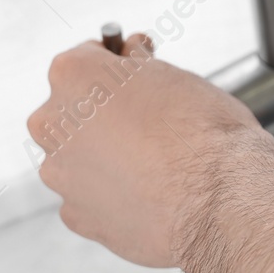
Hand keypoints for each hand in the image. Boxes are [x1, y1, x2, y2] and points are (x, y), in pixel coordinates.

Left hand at [26, 34, 263, 267]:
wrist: (218, 202)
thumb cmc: (203, 136)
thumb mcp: (178, 76)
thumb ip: (141, 65)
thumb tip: (133, 59)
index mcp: (73, 76)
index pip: (87, 57)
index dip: (117, 63)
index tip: (135, 72)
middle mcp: (55, 123)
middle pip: (75, 109)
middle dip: (106, 112)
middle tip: (150, 120)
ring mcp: (61, 173)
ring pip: (79, 156)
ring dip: (105, 155)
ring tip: (153, 163)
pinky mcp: (76, 215)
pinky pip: (88, 197)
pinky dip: (111, 193)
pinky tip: (146, 192)